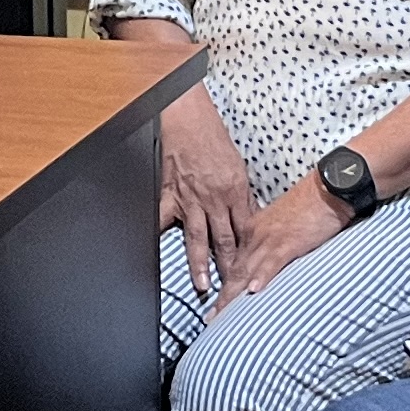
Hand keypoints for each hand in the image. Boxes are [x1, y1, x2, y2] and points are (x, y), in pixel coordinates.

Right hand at [157, 84, 255, 301]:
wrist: (188, 119)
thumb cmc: (214, 139)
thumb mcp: (239, 167)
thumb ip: (243, 195)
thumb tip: (251, 217)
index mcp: (234, 191)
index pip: (245, 230)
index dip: (250, 253)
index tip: (253, 272)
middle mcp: (214, 199)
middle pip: (225, 240)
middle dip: (230, 268)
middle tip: (232, 291)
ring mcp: (190, 199)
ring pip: (198, 237)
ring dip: (201, 264)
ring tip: (203, 285)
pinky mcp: (170, 194)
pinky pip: (163, 219)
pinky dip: (159, 236)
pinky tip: (156, 255)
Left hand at [217, 174, 348, 305]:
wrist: (327, 188)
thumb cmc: (310, 207)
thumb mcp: (281, 224)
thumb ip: (270, 243)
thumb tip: (265, 264)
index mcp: (252, 230)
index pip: (233, 262)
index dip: (223, 285)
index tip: (214, 305)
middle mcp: (255, 235)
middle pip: (233, 271)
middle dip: (222, 297)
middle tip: (209, 319)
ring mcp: (270, 238)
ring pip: (246, 269)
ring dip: (233, 295)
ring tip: (222, 315)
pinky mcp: (289, 241)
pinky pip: (272, 261)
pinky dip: (262, 276)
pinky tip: (253, 290)